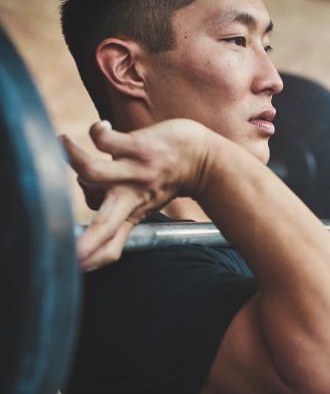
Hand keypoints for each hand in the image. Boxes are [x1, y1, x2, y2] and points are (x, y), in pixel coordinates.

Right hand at [62, 118, 210, 270]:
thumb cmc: (163, 181)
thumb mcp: (141, 209)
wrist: (202, 158)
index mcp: (130, 214)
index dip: (93, 258)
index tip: (74, 265)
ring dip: (73, 157)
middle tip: (74, 251)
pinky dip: (96, 132)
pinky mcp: (139, 147)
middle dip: (89, 239)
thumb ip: (115, 223)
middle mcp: (130, 197)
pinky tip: (101, 128)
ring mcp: (135, 172)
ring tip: (62, 143)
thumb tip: (85, 236)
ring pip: (93, 172)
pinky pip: (106, 140)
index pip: (111, 246)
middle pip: (104, 223)